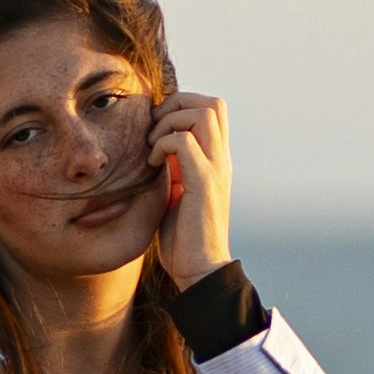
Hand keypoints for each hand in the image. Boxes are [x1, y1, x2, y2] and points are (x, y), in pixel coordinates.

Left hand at [148, 89, 232, 288]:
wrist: (200, 269)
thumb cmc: (183, 236)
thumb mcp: (175, 192)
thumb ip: (173, 168)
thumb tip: (154, 146)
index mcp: (215, 159)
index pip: (211, 108)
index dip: (181, 106)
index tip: (156, 128)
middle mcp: (221, 159)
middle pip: (212, 103)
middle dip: (177, 105)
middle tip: (154, 129)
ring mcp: (215, 169)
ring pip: (203, 114)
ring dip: (170, 122)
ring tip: (152, 146)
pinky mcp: (204, 183)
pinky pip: (184, 143)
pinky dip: (163, 145)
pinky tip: (152, 166)